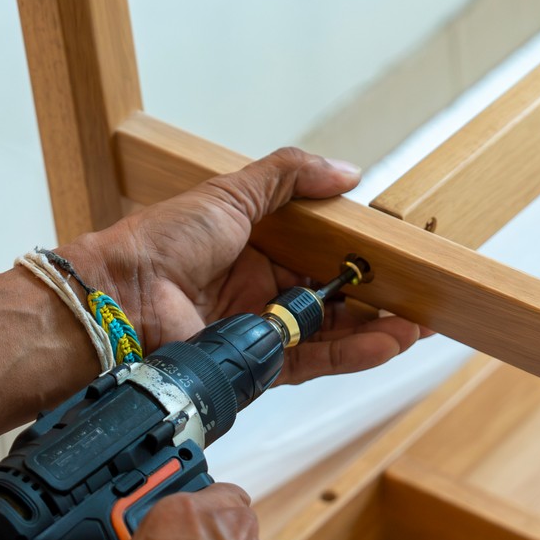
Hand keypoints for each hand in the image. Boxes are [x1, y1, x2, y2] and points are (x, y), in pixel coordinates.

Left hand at [59, 146, 426, 382]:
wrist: (117, 300)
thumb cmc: (161, 242)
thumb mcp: (232, 193)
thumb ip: (289, 177)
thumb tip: (347, 172)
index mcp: (255, 246)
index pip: (321, 251)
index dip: (359, 253)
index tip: (397, 252)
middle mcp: (260, 290)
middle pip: (334, 296)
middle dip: (379, 297)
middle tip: (422, 294)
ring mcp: (260, 330)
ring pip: (332, 332)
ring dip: (376, 329)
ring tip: (417, 324)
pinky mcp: (258, 367)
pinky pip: (315, 361)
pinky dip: (353, 353)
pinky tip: (387, 342)